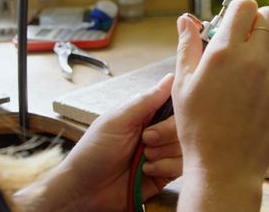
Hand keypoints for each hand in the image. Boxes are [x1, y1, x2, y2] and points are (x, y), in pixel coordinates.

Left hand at [13, 74, 181, 211]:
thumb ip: (146, 100)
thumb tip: (170, 78)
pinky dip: (164, 168)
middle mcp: (157, 132)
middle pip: (182, 126)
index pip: (174, 104)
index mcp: (145, 115)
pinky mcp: (165, 174)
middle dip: (164, 134)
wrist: (85, 190)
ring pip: (184, 147)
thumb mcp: (117, 120)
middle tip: (145, 140)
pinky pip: (180, 167)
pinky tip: (146, 171)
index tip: (162, 117)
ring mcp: (162, 154)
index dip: (175, 110)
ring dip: (162, 153)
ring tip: (142, 158)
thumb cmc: (93, 151)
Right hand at [174, 0, 268, 210]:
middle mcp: (255, 59)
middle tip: (249, 39)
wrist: (224, 167)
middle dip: (259, 22)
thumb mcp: (183, 84)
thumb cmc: (197, 127)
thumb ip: (188, 46)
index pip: (245, 6)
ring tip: (261, 59)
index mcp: (225, 52)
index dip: (240, 10)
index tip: (235, 22)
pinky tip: (266, 88)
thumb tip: (186, 19)